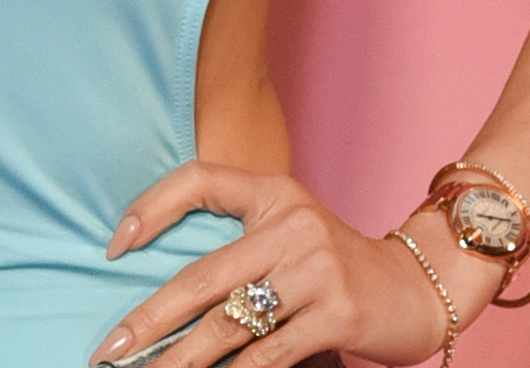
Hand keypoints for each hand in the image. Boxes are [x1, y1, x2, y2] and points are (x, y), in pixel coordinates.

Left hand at [88, 163, 453, 366]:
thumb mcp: (291, 232)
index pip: (200, 180)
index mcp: (274, 192)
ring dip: (182, 360)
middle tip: (110, 349)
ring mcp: (315, 269)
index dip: (152, 207)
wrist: (419, 286)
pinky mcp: (337, 313)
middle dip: (151, 318)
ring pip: (230, 324)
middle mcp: (291, 224)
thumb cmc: (338, 264)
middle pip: (204, 274)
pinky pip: (269, 355)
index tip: (114, 246)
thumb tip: (168, 290)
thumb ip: (241, 243)